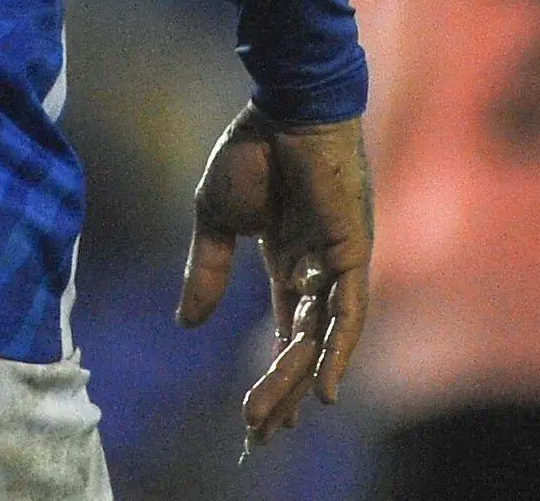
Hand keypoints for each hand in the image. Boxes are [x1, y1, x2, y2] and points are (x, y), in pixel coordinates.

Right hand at [177, 104, 372, 446]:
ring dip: (293, 379)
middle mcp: (319, 269)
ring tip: (270, 420)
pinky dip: (338, 351)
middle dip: (280, 392)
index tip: (254, 421)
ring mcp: (339, 261)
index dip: (272, 375)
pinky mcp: (353, 250)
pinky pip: (350, 312)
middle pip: (303, 345)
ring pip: (320, 337)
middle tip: (257, 436)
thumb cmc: (253, 147)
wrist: (284, 103)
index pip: (286, 331)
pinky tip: (324, 390)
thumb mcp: (216, 218)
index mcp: (290, 260)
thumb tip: (186, 325)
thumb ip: (206, 270)